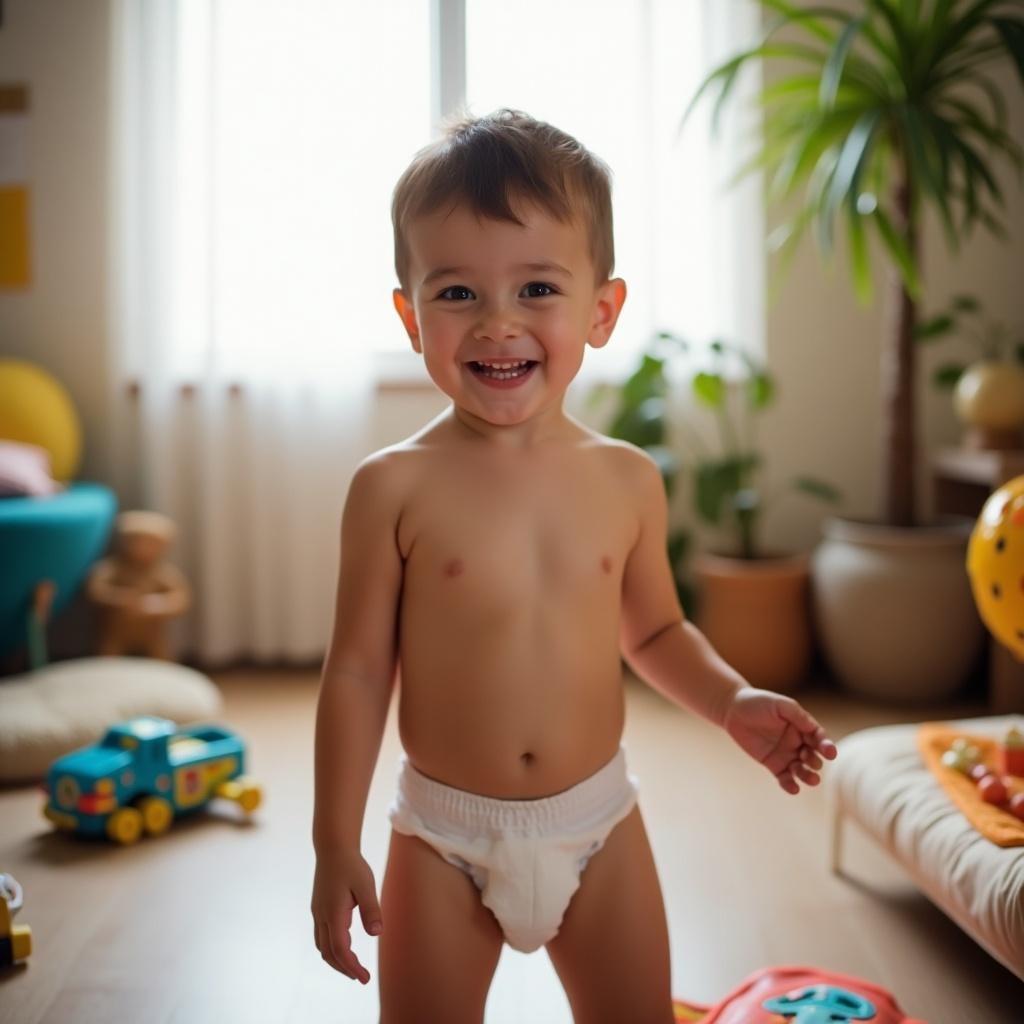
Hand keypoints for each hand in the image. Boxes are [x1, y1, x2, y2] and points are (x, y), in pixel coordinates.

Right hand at [311, 849, 382, 983]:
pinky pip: (321, 936)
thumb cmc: (352, 865)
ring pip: (322, 946)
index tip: (365, 978)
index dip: (352, 967)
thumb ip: (371, 909)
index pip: (340, 950)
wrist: (333, 848)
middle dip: (344, 968)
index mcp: (333, 913)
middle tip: (361, 978)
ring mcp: (317, 913)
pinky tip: (343, 946)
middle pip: (328, 953)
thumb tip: (376, 934)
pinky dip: (331, 948)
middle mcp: (322, 916)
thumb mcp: (366, 885)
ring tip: (353, 967)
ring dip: (336, 960)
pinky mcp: (318, 909)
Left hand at [722, 688, 837, 794]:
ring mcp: (785, 755)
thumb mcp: (779, 705)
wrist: (733, 709)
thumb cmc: (758, 702)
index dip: (826, 746)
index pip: (819, 738)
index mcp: (802, 727)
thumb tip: (813, 728)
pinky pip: (784, 778)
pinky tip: (794, 789)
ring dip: (808, 776)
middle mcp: (797, 742)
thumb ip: (797, 715)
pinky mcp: (772, 764)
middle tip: (809, 760)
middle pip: (813, 756)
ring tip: (812, 780)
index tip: (830, 753)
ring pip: (802, 770)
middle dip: (815, 761)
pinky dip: (790, 785)